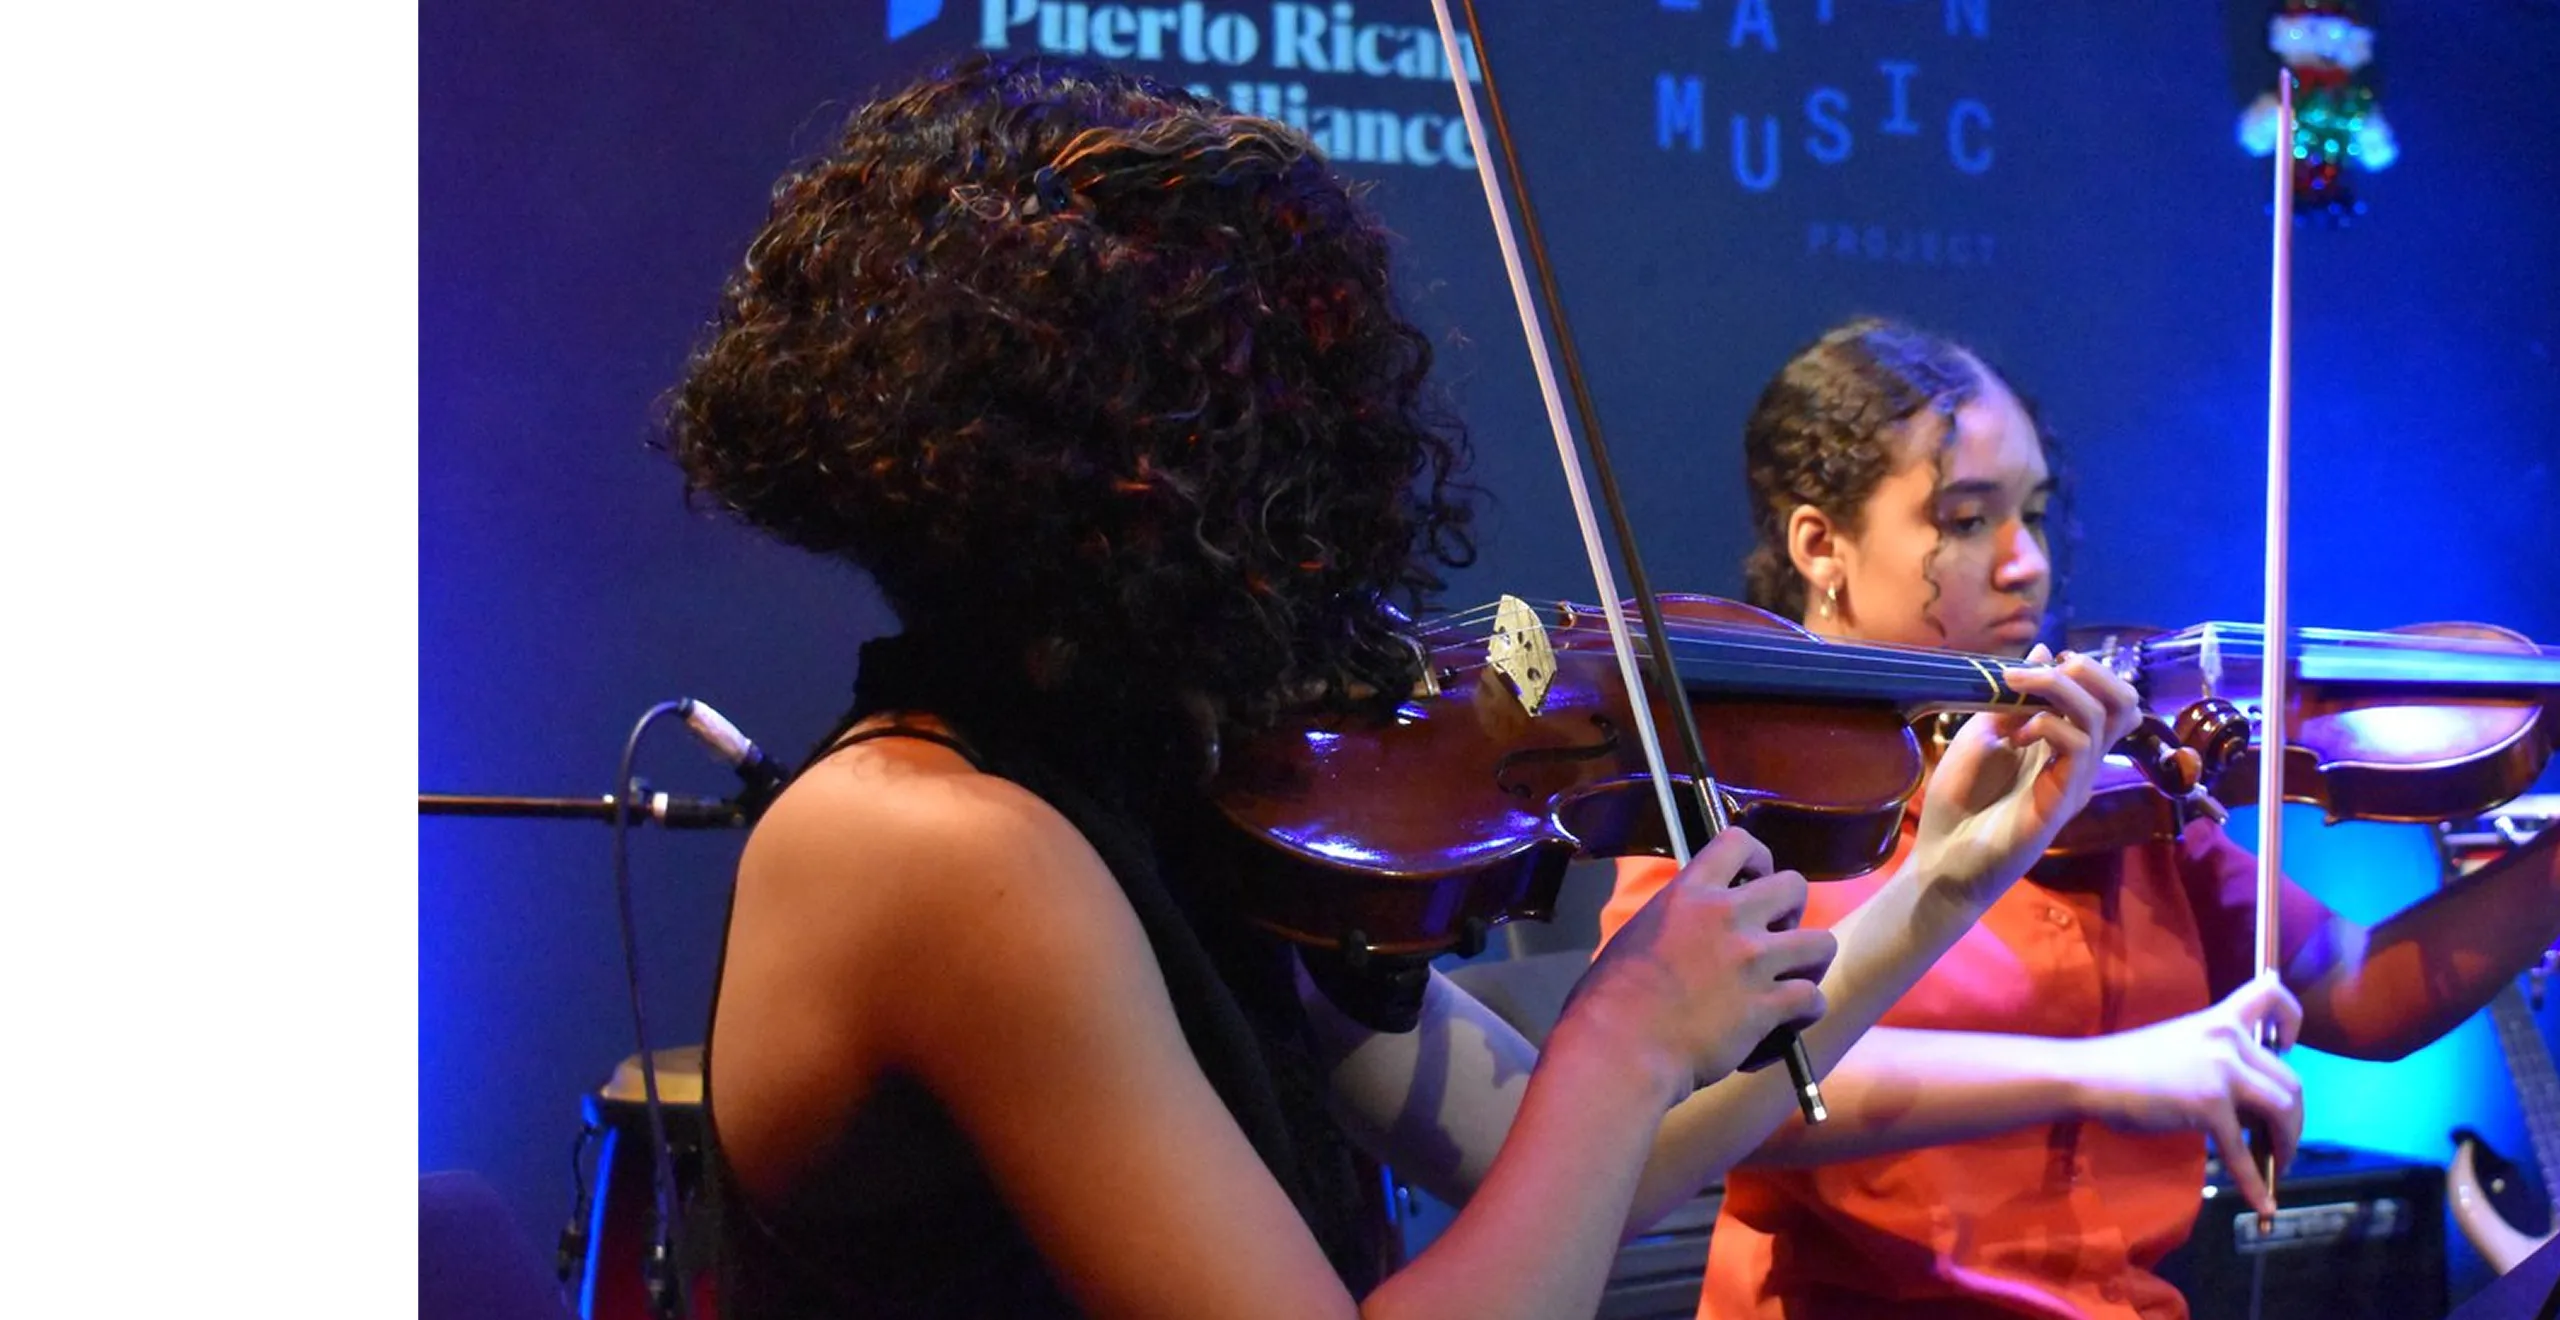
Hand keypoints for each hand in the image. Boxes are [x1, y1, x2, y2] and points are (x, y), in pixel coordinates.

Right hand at [1561, 828, 1837, 1101]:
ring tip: (1792, 979)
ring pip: (1821, 942)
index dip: (1759, 859)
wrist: (1620, 1048)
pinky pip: (1812, 998)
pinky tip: (1786, 1023)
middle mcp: (1726, 916)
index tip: (1756, 880)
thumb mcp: (1638, 936)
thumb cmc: (1610, 1000)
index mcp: (1688, 895)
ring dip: (1810, 962)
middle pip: (1794, 886)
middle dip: (1792, 911)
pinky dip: (1805, 1012)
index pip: (1738, 842)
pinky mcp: (1766, 1005)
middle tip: (1774, 937)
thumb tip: (1690, 933)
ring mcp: (1751, 960)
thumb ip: (1676, 922)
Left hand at [1909, 647, 2143, 907]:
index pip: (2106, 697)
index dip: (2081, 669)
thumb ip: (2010, 698)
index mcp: (2062, 744)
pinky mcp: (2063, 800)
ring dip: (2060, 688)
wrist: (1942, 857)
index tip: (2033, 665)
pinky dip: (2048, 724)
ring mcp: (2075, 781)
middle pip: (2124, 702)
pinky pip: (2079, 747)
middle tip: (2046, 668)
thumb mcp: (1980, 734)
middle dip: (2091, 671)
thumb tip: (2043, 651)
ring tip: (2019, 685)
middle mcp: (2078, 761)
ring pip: (2104, 717)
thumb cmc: (1959, 802)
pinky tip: (2016, 734)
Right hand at [2070, 972, 2304, 1218]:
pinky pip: (2244, 1150)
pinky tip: (2263, 1203)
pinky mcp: (2210, 1105)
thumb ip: (2217, 1059)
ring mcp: (2221, 1071)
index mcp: (2218, 1019)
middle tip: (2282, 1138)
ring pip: (2284, 1108)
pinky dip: (2256, 1181)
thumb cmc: (2123, 1063)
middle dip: (2296, 1117)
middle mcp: (2227, 1038)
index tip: (2286, 1048)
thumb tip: (2249, 1103)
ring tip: (2278, 1162)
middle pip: (2290, 1078)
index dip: (2292, 1019)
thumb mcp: (2180, 1045)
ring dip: (2288, 1142)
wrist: (2087, 1075)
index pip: (2272, 993)